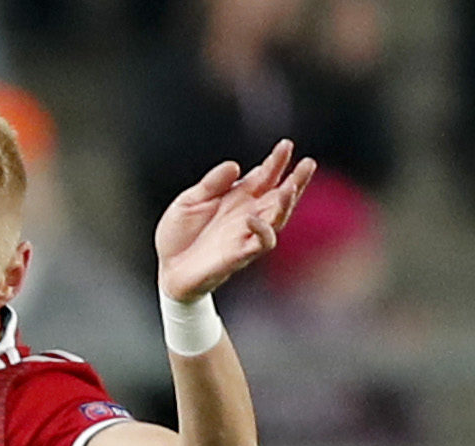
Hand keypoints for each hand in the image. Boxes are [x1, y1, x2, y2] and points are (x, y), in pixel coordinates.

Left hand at [155, 141, 318, 303]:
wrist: (167, 270)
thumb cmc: (179, 236)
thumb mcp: (190, 200)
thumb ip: (212, 183)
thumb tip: (234, 166)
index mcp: (238, 198)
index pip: (264, 176)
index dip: (276, 162)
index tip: (286, 145)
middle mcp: (248, 215)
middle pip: (280, 196)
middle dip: (296, 180)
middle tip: (308, 164)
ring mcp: (246, 235)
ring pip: (277, 218)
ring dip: (287, 203)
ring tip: (292, 186)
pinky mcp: (239, 256)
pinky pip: (260, 244)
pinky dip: (262, 231)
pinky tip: (255, 218)